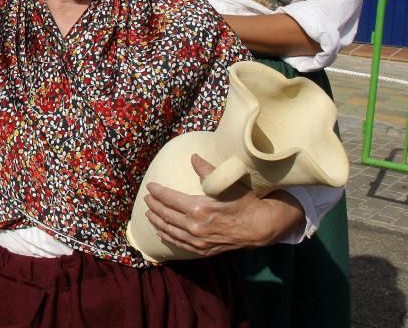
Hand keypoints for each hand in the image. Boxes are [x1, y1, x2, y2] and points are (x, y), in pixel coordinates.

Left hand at [143, 154, 304, 256]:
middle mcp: (195, 226)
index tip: (150, 187)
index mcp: (199, 208)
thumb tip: (193, 157)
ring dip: (157, 221)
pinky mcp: (203, 250)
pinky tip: (161, 232)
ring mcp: (199, 240)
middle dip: (154, 205)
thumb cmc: (245, 201)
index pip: (170, 198)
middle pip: (166, 215)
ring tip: (149, 213)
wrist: (261, 227)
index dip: (157, 192)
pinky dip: (168, 237)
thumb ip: (207, 171)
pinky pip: (180, 243)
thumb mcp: (227, 184)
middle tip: (146, 198)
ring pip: (170, 230)